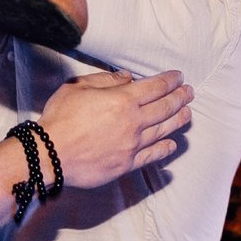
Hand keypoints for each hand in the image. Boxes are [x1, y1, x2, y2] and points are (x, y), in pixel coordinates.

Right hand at [38, 68, 192, 188]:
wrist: (50, 154)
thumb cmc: (60, 117)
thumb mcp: (78, 87)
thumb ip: (105, 80)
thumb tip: (127, 78)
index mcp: (122, 100)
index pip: (155, 87)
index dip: (170, 81)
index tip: (179, 77)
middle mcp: (133, 122)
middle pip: (164, 108)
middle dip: (180, 98)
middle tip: (189, 92)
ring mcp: (132, 145)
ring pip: (163, 131)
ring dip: (178, 121)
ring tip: (188, 114)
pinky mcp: (126, 164)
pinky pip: (152, 155)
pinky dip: (165, 149)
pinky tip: (172, 144)